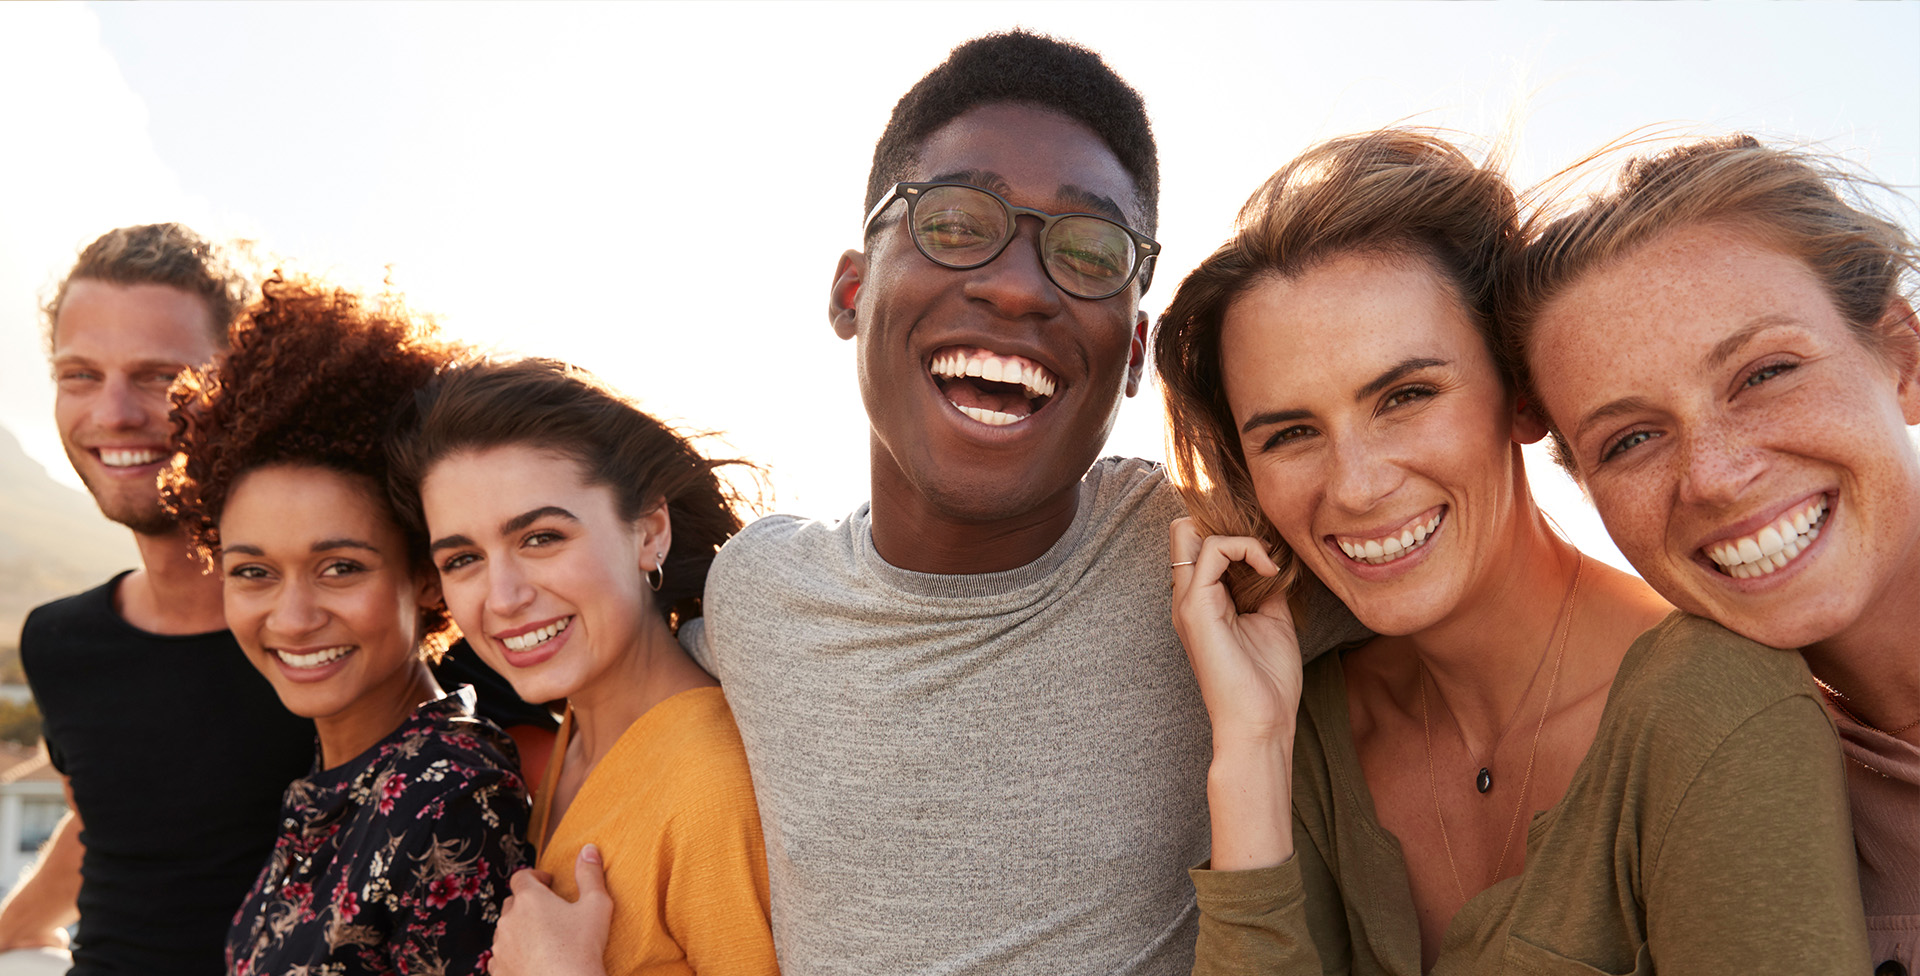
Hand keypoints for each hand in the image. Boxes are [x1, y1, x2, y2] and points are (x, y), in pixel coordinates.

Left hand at [488, 845, 611, 975]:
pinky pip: (502, 957)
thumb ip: (591, 874)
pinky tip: (532, 962)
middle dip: (527, 904)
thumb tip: (589, 848)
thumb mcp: (596, 906)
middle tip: (549, 913)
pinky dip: (514, 955)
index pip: (521, 876)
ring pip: (506, 931)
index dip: (535, 876)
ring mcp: (500, 947)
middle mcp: (508, 920)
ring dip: (520, 930)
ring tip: (542, 940)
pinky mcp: (497, 970)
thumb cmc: (582, 948)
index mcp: (529, 899)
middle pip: (512, 903)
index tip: (549, 884)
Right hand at [1169, 517, 1303, 748]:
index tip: (1269, 556)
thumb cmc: (1268, 682)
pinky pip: (1213, 551)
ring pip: (1190, 531)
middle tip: (1260, 549)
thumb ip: (1267, 587)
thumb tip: (1275, 559)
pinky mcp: (1196, 607)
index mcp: (1202, 602)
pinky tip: (1268, 571)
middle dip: (1225, 525)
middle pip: (1182, 530)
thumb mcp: (1273, 619)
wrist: (1261, 723)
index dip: (1232, 534)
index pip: (1198, 543)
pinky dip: (1245, 549)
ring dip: (1239, 536)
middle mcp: (1187, 598)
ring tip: (1268, 563)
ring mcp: (1187, 602)